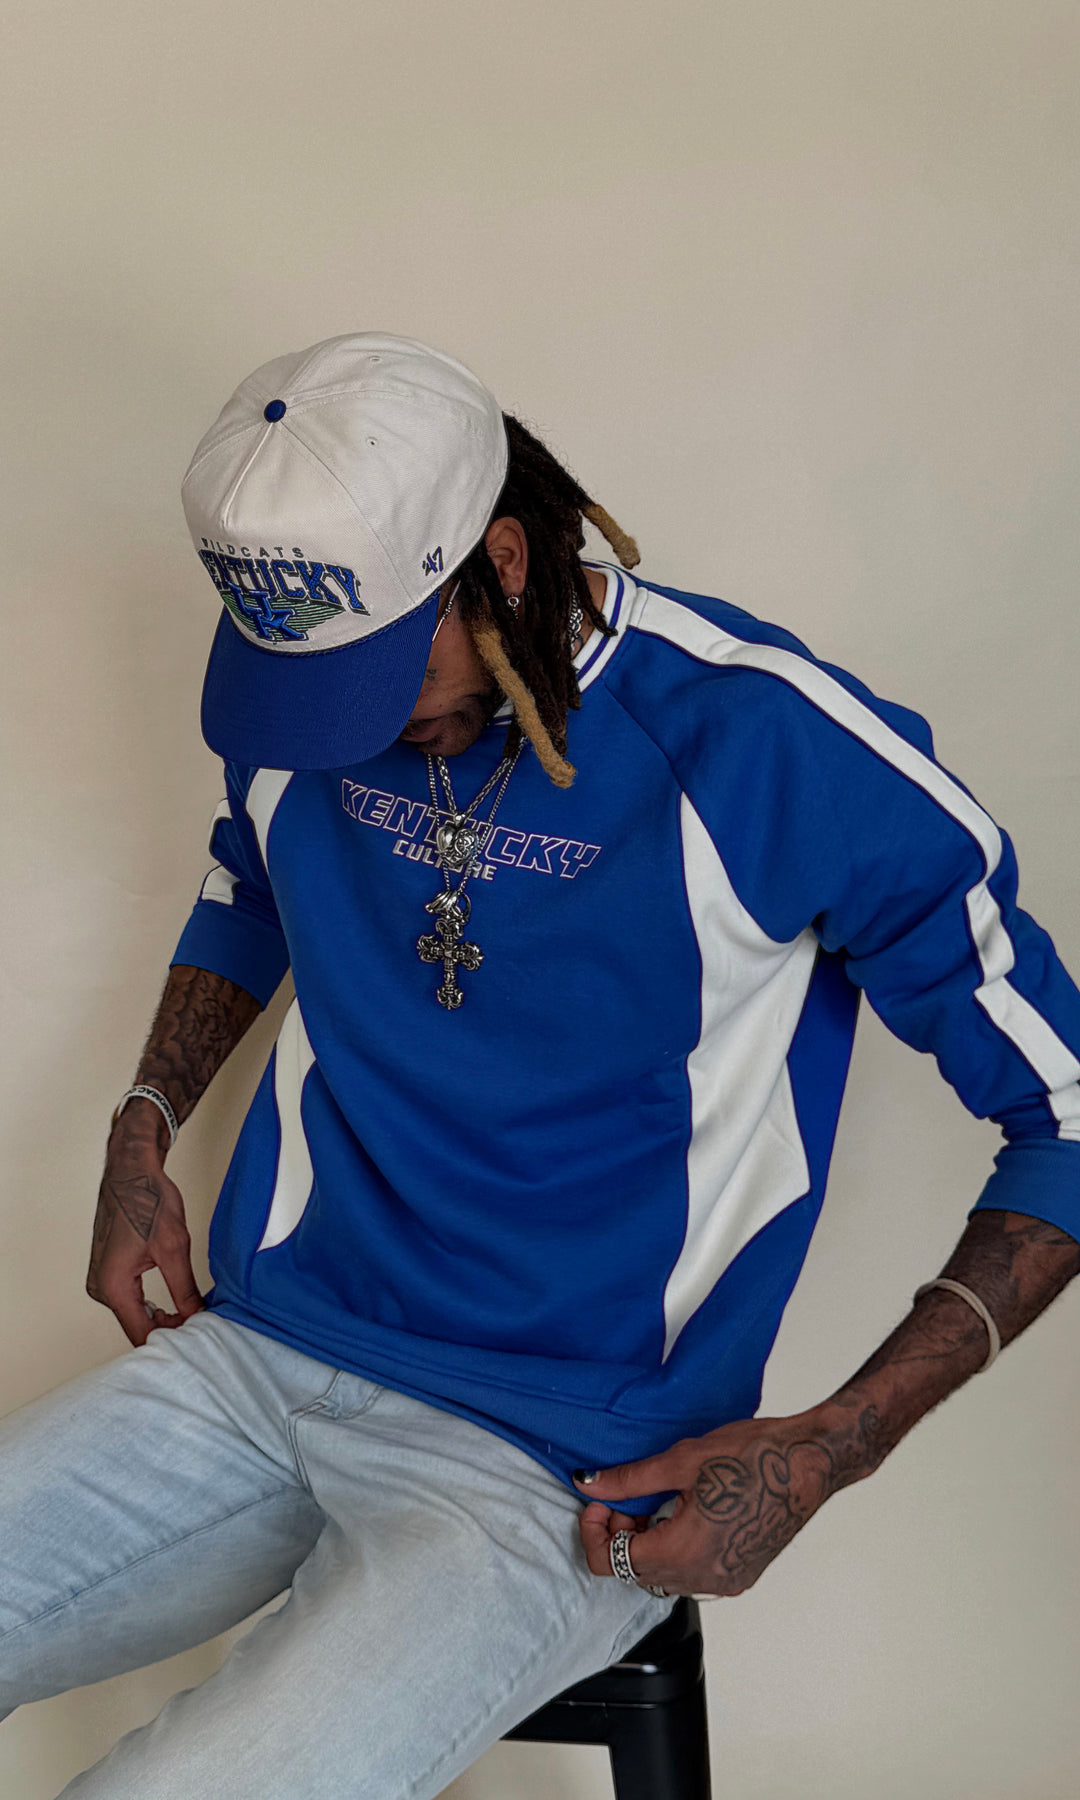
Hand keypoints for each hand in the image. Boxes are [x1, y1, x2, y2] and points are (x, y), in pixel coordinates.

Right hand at [87, 1110, 203, 1345]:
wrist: (131, 1172)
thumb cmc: (147, 1201)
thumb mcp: (174, 1247)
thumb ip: (185, 1289)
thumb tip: (199, 1317)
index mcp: (113, 1287)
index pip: (143, 1334)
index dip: (173, 1340)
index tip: (199, 1337)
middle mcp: (101, 1288)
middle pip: (137, 1328)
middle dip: (170, 1330)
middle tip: (202, 1326)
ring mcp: (102, 1281)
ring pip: (134, 1315)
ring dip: (162, 1319)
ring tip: (193, 1314)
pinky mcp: (109, 1272)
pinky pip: (130, 1301)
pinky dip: (151, 1305)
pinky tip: (176, 1304)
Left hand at [574, 1414, 837, 1597]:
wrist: (809, 1463)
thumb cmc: (752, 1456)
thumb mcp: (681, 1460)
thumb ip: (630, 1480)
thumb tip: (589, 1483)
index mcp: (683, 1552)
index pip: (612, 1563)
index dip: (593, 1532)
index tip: (598, 1502)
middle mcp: (704, 1579)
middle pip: (635, 1574)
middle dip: (619, 1537)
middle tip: (625, 1499)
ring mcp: (726, 1581)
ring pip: (664, 1577)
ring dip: (647, 1546)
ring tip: (653, 1505)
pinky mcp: (742, 1575)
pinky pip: (692, 1575)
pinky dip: (675, 1552)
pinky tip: (681, 1517)